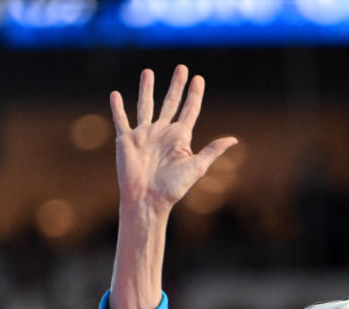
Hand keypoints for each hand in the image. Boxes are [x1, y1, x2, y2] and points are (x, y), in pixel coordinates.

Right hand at [109, 65, 236, 213]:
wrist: (148, 199)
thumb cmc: (173, 188)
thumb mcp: (196, 167)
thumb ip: (212, 150)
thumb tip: (234, 139)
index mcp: (180, 137)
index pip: (189, 110)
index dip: (194, 94)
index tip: (198, 78)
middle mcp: (163, 132)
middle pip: (170, 102)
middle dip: (176, 85)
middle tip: (181, 68)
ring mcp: (144, 134)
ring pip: (145, 105)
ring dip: (147, 88)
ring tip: (148, 71)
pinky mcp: (126, 140)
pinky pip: (121, 119)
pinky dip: (117, 107)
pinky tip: (115, 94)